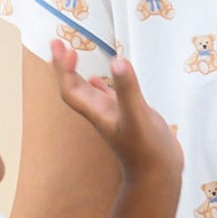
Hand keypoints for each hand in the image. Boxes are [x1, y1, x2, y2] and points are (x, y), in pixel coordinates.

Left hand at [48, 40, 179, 184]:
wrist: (158, 175)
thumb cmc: (146, 151)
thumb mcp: (137, 117)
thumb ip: (127, 90)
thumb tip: (117, 61)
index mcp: (97, 113)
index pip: (70, 89)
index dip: (64, 69)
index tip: (66, 48)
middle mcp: (101, 113)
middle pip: (74, 87)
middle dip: (64, 66)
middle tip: (58, 42)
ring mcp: (114, 115)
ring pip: (89, 91)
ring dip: (80, 73)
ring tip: (73, 54)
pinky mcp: (128, 116)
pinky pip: (109, 97)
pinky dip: (103, 85)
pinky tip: (104, 77)